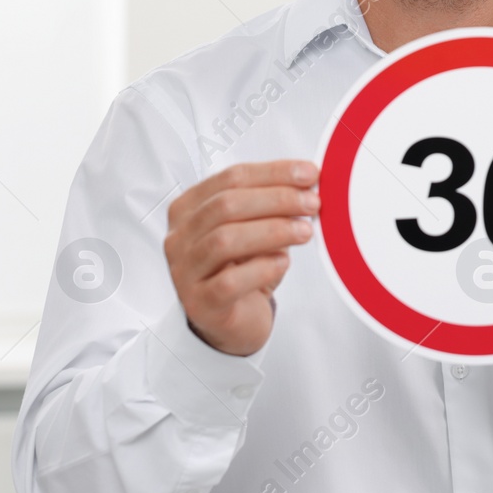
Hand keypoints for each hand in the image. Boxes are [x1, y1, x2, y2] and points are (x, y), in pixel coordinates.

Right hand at [164, 160, 319, 355]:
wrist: (233, 320)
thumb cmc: (244, 267)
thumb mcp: (256, 227)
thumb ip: (273, 203)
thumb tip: (308, 180)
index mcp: (189, 209)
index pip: (230, 178)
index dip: (273, 173)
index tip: (309, 173)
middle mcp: (179, 237)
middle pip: (226, 205)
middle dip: (277, 199)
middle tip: (312, 203)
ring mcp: (185, 271)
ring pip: (224, 240)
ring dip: (273, 231)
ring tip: (305, 232)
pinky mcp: (200, 303)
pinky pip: (229, 282)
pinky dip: (261, 268)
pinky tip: (283, 263)